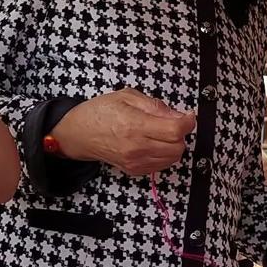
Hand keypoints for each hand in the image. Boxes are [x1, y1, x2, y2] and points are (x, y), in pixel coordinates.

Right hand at [52, 90, 196, 177]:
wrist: (79, 134)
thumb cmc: (100, 112)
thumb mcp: (127, 96)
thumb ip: (155, 105)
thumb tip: (178, 115)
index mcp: (134, 126)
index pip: (175, 131)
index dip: (188, 122)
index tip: (188, 116)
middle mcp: (136, 148)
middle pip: (177, 147)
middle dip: (180, 133)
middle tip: (171, 122)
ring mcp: (135, 162)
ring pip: (172, 158)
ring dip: (174, 144)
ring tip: (161, 132)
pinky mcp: (134, 170)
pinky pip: (161, 165)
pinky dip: (164, 154)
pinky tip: (154, 143)